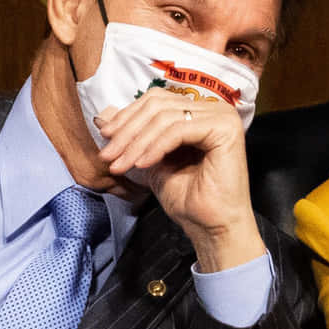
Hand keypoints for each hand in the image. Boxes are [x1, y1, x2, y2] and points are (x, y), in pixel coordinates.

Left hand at [94, 87, 264, 270]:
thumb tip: (104, 116)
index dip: (127, 116)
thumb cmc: (188, 199)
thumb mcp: (151, 160)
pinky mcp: (224, 129)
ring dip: (136, 142)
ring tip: (120, 165)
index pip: (157, 100)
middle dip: (127, 131)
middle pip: (159, 105)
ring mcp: (222, 116)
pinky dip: (155, 147)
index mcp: (200, 112)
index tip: (105, 137)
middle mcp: (214, 108)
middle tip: (108, 155)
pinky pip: (178, 131)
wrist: (212, 228)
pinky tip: (142, 165)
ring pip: (165, 117)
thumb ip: (134, 136)